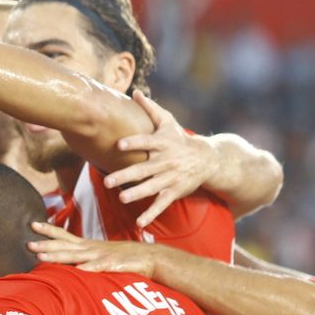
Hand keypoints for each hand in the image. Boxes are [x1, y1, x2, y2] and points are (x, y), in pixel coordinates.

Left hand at [27, 221, 154, 276]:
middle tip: (28, 243)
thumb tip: (71, 262)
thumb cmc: (125, 257)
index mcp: (88, 245)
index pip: (64, 235)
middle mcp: (91, 248)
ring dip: (57, 256)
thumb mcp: (102, 255)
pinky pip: (97, 268)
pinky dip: (86, 268)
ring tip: (41, 257)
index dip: (49, 230)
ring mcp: (100, 256)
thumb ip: (86, 257)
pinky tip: (75, 270)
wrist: (150, 257)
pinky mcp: (111, 265)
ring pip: (75, 256)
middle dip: (46, 244)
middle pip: (64, 244)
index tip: (32, 224)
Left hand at [102, 91, 218, 228]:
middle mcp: (166, 161)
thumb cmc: (180, 138)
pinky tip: (139, 223)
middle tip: (107, 181)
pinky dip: (151, 214)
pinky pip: (161, 204)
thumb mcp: (168, 121)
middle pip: (143, 169)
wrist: (207, 159)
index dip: (134, 142)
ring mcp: (170, 178)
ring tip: (121, 198)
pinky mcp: (174, 191)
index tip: (119, 143)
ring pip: (151, 187)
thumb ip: (150, 108)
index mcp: (163, 143)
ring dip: (136, 194)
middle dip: (125, 175)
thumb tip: (135, 91)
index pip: (146, 142)